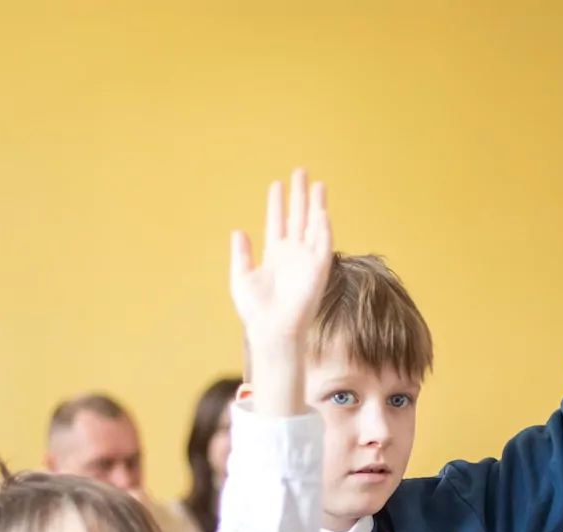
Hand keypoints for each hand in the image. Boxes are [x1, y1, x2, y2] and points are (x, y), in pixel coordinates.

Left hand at [229, 169, 332, 383]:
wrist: (272, 328)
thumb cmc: (256, 310)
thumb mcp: (241, 277)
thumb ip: (241, 254)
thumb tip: (238, 231)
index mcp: (274, 255)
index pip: (277, 222)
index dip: (276, 203)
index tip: (276, 184)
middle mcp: (292, 254)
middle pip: (297, 217)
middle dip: (298, 195)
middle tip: (299, 172)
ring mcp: (307, 259)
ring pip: (313, 225)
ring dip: (316, 205)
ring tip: (316, 183)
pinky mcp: (319, 268)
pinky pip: (323, 243)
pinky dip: (323, 226)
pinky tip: (321, 210)